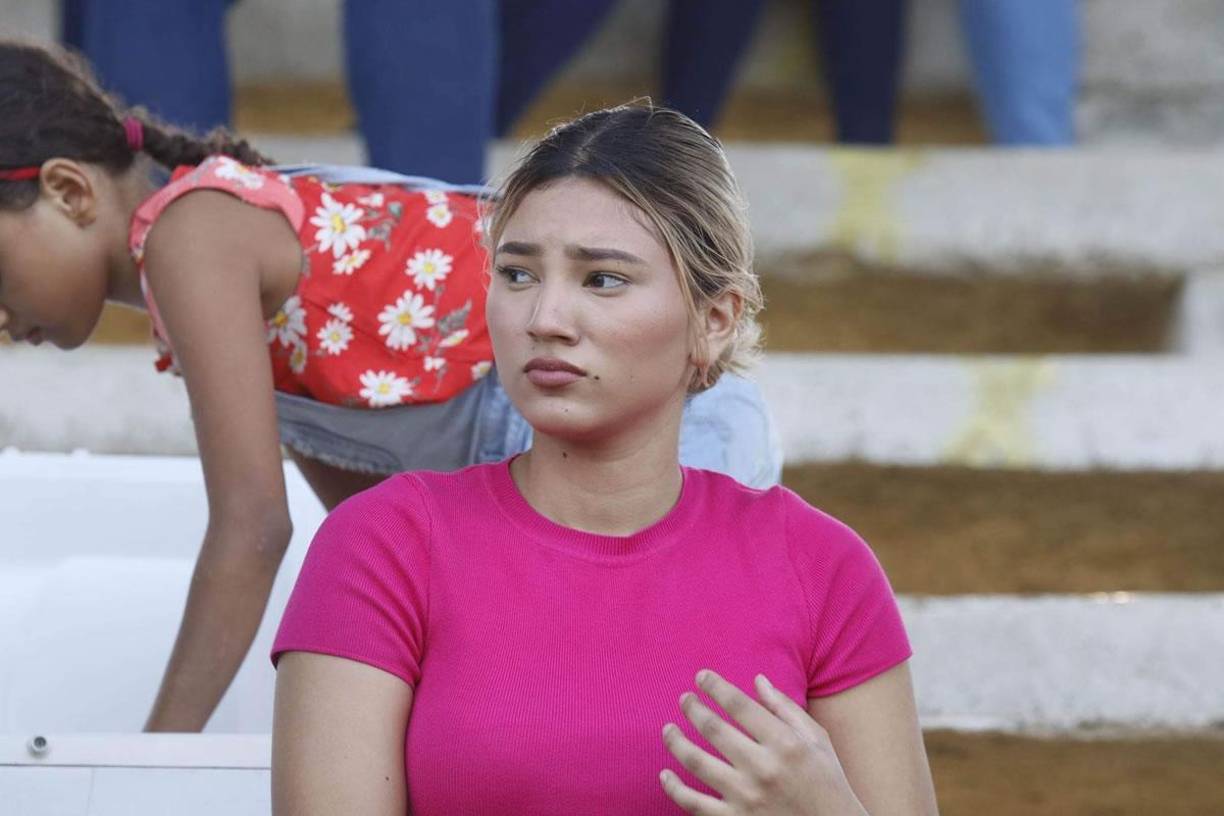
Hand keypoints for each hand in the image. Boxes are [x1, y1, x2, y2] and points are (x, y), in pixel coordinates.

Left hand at [660, 670, 866, 814]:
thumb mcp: (817, 740)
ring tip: (668, 730)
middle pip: (713, 729)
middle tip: (684, 700)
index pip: (739, 705)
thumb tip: (757, 680)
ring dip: (675, 742)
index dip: (715, 686)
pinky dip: (673, 788)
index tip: (701, 677)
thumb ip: (785, 708)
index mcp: (785, 744)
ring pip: (696, 762)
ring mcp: (746, 797)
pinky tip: (665, 774)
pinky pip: (693, 803)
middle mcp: (763, 768)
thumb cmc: (827, 782)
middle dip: (693, 708)